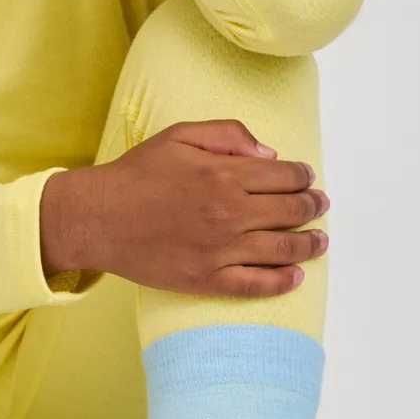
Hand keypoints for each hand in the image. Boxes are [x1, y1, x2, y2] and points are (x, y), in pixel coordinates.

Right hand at [39, 119, 329, 296]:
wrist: (98, 217)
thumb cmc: (137, 173)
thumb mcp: (179, 135)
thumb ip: (228, 134)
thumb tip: (269, 155)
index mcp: (224, 174)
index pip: (284, 177)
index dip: (303, 177)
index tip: (308, 178)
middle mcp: (229, 212)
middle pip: (290, 211)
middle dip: (312, 207)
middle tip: (320, 205)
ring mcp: (220, 249)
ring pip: (282, 249)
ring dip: (309, 244)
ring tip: (321, 240)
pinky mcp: (207, 279)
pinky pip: (256, 284)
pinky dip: (282, 281)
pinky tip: (295, 275)